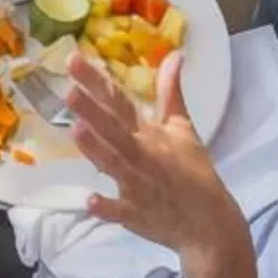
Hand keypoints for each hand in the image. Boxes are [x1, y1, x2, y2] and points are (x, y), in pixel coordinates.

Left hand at [67, 47, 240, 267]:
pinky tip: (90, 200)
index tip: (73, 59)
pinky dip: (106, 207)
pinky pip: (118, 211)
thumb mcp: (183, 128)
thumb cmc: (194, 171)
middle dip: (92, 111)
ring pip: (113, 163)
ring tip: (76, 129)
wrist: (208, 223)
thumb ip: (171, 92)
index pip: (120, 101)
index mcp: (150, 133)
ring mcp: (136, 186)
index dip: (97, 81)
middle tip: (69, 91)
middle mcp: (140, 154)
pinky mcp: (133, 215)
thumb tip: (174, 55)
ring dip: (96, 148)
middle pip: (113, 129)